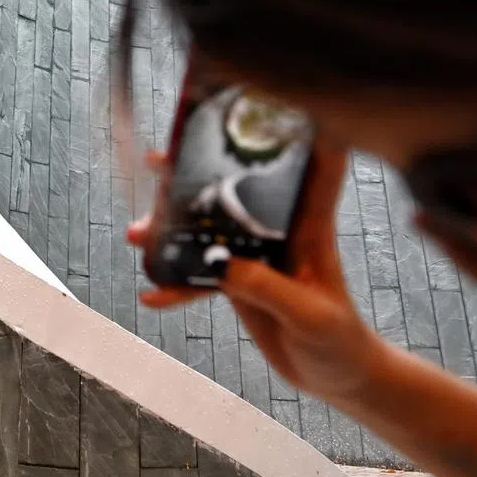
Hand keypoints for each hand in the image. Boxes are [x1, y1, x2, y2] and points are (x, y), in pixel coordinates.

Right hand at [129, 136, 390, 403]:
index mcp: (309, 227)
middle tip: (156, 162)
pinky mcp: (240, 277)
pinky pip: (200, 272)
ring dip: (170, 229)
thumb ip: (266, 287)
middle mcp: (281, 230)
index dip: (292, 127)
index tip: (261, 99)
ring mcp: (257, 252)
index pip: (309, 165)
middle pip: (236, 186)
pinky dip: (176, 282)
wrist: (335, 377)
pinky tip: (152, 294)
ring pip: (208, 226)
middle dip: (194, 171)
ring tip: (136, 237)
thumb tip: (221, 264)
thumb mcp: (308, 316)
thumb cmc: (340, 342)